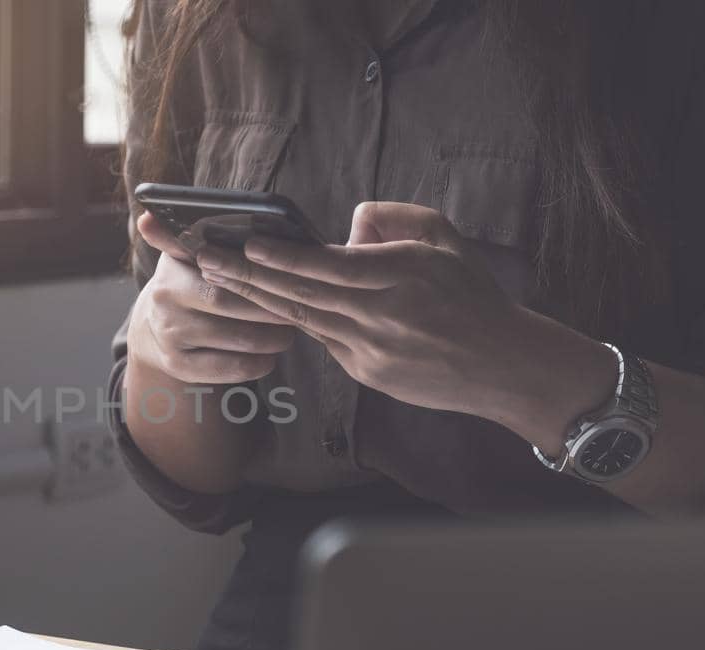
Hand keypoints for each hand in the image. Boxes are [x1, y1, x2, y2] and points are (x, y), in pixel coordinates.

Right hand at [128, 213, 296, 384]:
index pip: (220, 267)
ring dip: (272, 337)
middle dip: (271, 306)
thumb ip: (191, 234)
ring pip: (237, 340)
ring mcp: (169, 336)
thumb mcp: (187, 256)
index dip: (257, 272)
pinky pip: (230, 369)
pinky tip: (270, 356)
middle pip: (231, 304)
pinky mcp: (178, 366)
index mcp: (172, 267)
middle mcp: (164, 301)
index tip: (289, 272)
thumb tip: (149, 215)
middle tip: (301, 304)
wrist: (156, 329)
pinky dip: (257, 364)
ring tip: (292, 331)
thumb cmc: (190, 282)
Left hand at [195, 202, 612, 443]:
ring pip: (300, 319)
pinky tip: (261, 302)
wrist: (502, 366)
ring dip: (255, 297)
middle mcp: (378, 316)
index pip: (327, 265)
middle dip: (244, 273)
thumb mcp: (445, 239)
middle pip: (299, 293)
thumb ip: (396, 219)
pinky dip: (292, 319)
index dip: (282, 256)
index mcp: (398, 277)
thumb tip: (350, 224)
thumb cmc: (475, 296)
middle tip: (201, 255)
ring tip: (216, 275)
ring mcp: (368, 351)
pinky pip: (322, 340)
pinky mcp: (365, 374)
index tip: (246, 242)